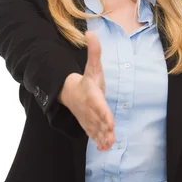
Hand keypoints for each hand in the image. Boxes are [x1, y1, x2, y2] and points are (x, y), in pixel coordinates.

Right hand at [61, 30, 115, 150]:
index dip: (104, 113)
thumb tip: (91, 32)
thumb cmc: (86, 80)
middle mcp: (90, 108)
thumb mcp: (92, 66)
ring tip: (108, 146)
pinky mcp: (89, 124)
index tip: (109, 121)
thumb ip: (94, 51)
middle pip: (98, 120)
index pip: (99, 105)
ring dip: (102, 138)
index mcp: (92, 95)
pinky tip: (104, 149)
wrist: (70, 92)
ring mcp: (88, 118)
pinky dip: (98, 142)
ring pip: (95, 130)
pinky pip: (93, 134)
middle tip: (111, 137)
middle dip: (104, 129)